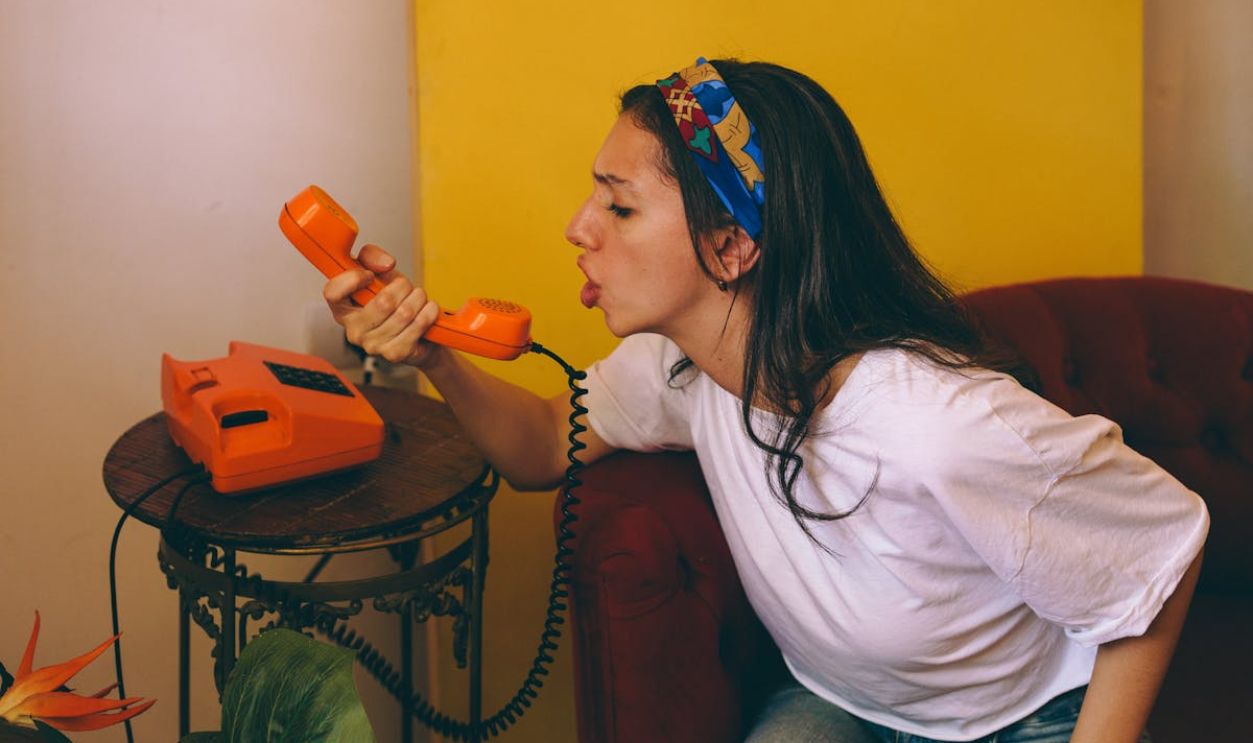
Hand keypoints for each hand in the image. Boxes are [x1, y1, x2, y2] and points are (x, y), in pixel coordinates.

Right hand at [322, 244, 444, 368]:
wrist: (419, 332)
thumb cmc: (394, 302)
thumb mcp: (379, 273)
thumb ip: (372, 257)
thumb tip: (385, 264)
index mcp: (343, 309)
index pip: (332, 293)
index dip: (352, 279)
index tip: (369, 275)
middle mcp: (353, 330)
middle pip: (383, 302)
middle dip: (403, 286)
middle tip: (408, 286)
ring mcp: (373, 345)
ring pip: (404, 313)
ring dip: (419, 299)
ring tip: (420, 298)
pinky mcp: (394, 354)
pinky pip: (417, 326)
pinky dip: (428, 312)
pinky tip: (428, 310)